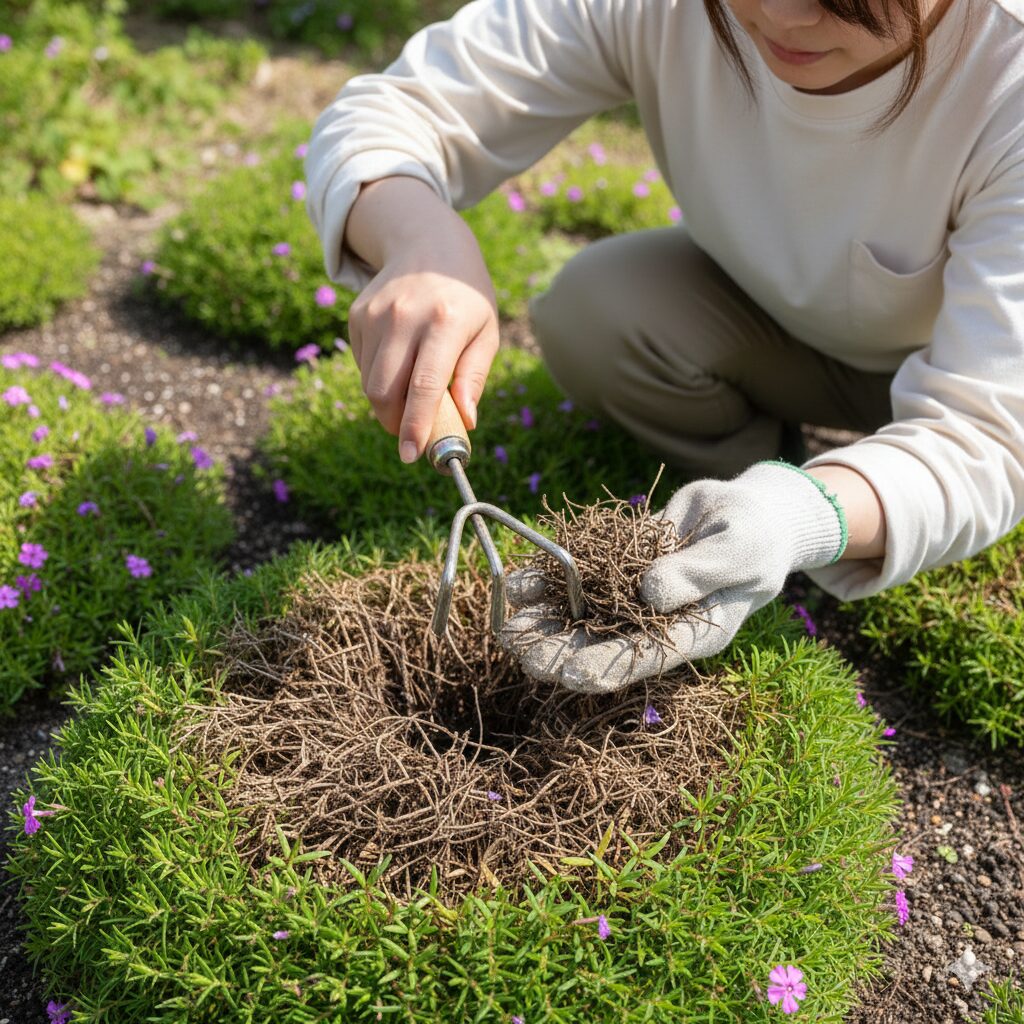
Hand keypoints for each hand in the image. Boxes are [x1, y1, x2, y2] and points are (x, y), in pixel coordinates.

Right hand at [345, 195, 498, 462]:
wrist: (428, 241)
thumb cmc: (466, 296)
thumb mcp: (486, 331)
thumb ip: (474, 377)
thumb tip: (465, 421)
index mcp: (445, 321)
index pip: (424, 385)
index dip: (415, 425)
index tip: (412, 455)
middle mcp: (405, 316)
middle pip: (385, 390)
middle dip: (395, 423)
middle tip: (412, 436)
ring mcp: (376, 314)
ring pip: (370, 383)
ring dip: (387, 405)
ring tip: (411, 396)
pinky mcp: (358, 315)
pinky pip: (363, 365)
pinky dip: (379, 378)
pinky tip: (399, 361)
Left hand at [498, 462, 846, 692]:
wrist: (745, 513)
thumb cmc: (755, 537)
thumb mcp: (737, 550)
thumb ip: (697, 572)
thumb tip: (649, 593)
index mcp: (693, 632)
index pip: (644, 658)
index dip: (606, 667)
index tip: (569, 675)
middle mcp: (656, 623)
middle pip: (602, 644)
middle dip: (559, 649)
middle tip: (520, 650)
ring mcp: (634, 599)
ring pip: (581, 616)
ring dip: (543, 621)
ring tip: (505, 627)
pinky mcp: (618, 571)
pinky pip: (578, 578)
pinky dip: (548, 579)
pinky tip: (516, 582)